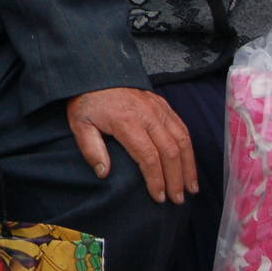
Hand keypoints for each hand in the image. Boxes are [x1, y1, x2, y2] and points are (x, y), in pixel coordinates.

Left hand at [67, 88, 195, 203]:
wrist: (97, 71)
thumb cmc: (88, 101)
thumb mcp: (80, 124)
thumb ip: (91, 149)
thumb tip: (104, 173)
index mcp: (127, 122)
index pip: (149, 156)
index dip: (156, 179)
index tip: (159, 197)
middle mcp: (148, 115)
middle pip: (170, 151)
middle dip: (176, 178)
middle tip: (178, 199)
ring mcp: (159, 109)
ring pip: (182, 140)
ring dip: (189, 166)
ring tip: (191, 188)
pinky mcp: (164, 105)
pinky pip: (182, 128)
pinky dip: (189, 149)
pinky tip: (189, 164)